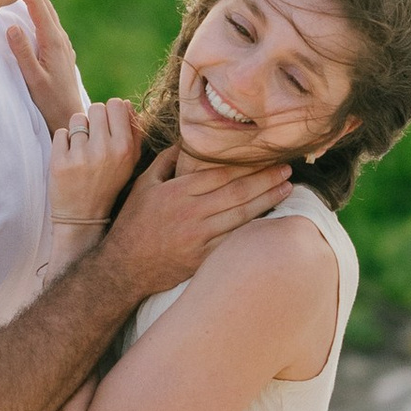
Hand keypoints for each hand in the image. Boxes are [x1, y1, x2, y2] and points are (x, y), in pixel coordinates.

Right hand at [5, 0, 87, 131]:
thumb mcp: (33, 78)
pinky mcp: (60, 48)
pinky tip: (26, 13)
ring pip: (47, 10)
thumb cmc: (49, 100)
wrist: (70, 114)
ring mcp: (62, 42)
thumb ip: (22, 52)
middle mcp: (60, 37)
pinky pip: (48, 21)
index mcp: (52, 40)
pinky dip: (36, 10)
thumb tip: (11, 26)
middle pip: (44, 1)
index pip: (37, 3)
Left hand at [47, 95, 140, 233]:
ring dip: (78, 130)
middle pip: (96, 108)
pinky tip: (70, 158)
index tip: (108, 125)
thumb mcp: (129, 163)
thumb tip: (125, 104)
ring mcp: (80, 156)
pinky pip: (61, 133)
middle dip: (94, 119)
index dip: (110, 112)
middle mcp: (104, 150)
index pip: (116, 104)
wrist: (83, 217)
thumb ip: (133, 132)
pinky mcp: (59, 162)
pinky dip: (63, 142)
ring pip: (77, 119)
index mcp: (124, 148)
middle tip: (94, 137)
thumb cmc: (108, 185)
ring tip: (82, 149)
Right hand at [106, 144, 291, 297]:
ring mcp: (198, 238)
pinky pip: (234, 241)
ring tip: (287, 189)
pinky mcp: (202, 259)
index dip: (246, 165)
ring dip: (268, 201)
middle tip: (287, 169)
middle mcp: (189, 213)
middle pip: (237, 192)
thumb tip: (185, 142)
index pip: (220, 174)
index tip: (265, 157)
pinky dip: (254, 230)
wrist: (123, 268)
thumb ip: (165, 161)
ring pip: (241, 216)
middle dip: (266, 179)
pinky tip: (271, 221)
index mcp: (176, 192)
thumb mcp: (142, 186)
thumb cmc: (133, 224)